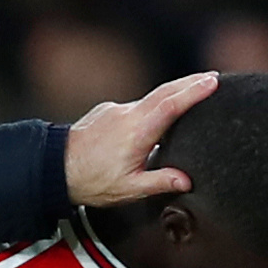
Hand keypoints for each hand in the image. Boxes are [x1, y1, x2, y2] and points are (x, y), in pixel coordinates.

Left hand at [63, 73, 218, 207]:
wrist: (54, 168)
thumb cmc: (91, 181)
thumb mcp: (129, 189)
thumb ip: (160, 182)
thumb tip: (186, 180)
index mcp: (138, 131)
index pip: (171, 105)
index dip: (194, 91)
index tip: (213, 81)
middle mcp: (127, 115)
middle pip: (165, 92)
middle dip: (190, 83)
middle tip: (212, 78)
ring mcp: (116, 110)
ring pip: (150, 98)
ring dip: (172, 93)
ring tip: (193, 90)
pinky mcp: (107, 112)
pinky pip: (135, 106)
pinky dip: (151, 105)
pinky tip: (158, 113)